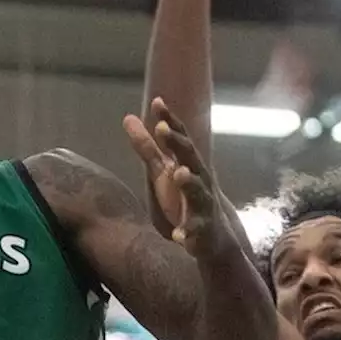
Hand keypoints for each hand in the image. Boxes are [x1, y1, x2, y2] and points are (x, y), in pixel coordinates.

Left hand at [124, 98, 233, 258]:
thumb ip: (147, 147)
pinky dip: (187, 232)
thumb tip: (128, 118)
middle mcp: (199, 180)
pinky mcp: (202, 230)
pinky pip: (195, 230)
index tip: (158, 102)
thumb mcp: (163, 172)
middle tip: (162, 129)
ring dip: (189, 182)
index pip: (180, 139)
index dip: (170, 121)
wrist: (212, 237)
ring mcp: (203, 205)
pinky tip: (178, 235)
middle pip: (191, 158)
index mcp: (188, 165)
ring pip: (198, 192)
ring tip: (179, 173)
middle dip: (178, 143)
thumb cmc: (183, 199)